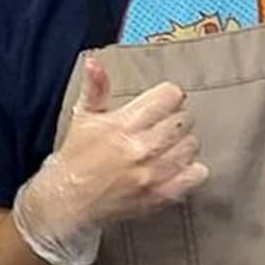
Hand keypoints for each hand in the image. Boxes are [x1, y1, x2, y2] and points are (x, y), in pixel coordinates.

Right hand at [11, 56, 207, 264]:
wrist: (67, 203)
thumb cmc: (76, 159)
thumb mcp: (83, 118)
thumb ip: (95, 88)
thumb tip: (94, 61)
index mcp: (121, 125)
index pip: (169, 96)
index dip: (167, 97)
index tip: (161, 103)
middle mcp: (140, 148)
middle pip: (184, 120)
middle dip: (176, 119)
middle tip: (163, 126)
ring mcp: (152, 174)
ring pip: (192, 145)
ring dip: (183, 143)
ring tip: (167, 146)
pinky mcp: (160, 196)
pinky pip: (197, 175)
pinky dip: (192, 169)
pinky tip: (176, 167)